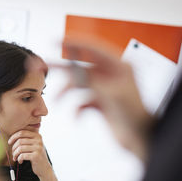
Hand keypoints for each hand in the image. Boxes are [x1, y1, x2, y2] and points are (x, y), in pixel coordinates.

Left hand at [8, 130, 51, 178]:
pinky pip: (22, 155)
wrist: (44, 167)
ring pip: (20, 148)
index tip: (9, 142)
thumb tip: (11, 136)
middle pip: (20, 141)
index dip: (13, 137)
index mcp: (37, 135)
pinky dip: (19, 159)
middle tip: (13, 154)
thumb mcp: (33, 145)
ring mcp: (38, 148)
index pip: (22, 132)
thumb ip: (26, 139)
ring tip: (15, 158)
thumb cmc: (35, 155)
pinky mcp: (36, 156)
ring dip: (15, 154)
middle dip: (14, 148)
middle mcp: (39, 140)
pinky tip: (20, 161)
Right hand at [56, 36, 153, 160]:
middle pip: (80, 66)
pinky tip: (77, 117)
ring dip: (66, 94)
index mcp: (118, 67)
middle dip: (60, 67)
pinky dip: (76, 110)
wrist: (139, 138)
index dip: (74, 43)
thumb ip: (92, 81)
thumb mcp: (112, 95)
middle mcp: (110, 76)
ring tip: (58, 102)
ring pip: (77, 86)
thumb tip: (74, 71)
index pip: (92, 48)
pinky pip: (81, 102)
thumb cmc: (135, 117)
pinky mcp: (100, 103)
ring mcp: (104, 89)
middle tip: (42, 65)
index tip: (57, 41)